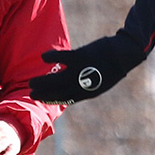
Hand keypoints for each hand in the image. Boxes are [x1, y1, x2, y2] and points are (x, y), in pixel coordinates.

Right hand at [28, 32, 145, 103]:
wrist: (123, 54)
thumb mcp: (100, 82)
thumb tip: (73, 85)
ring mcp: (80, 71)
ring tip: (32, 81)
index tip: (39, 97)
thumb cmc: (112, 67)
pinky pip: (61, 58)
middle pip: (57, 91)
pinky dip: (50, 57)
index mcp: (88, 92)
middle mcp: (82, 84)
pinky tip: (44, 58)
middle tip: (31, 91)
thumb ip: (86, 85)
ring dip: (42, 81)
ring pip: (56, 79)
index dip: (50, 99)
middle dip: (43, 93)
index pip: (65, 99)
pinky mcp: (80, 57)